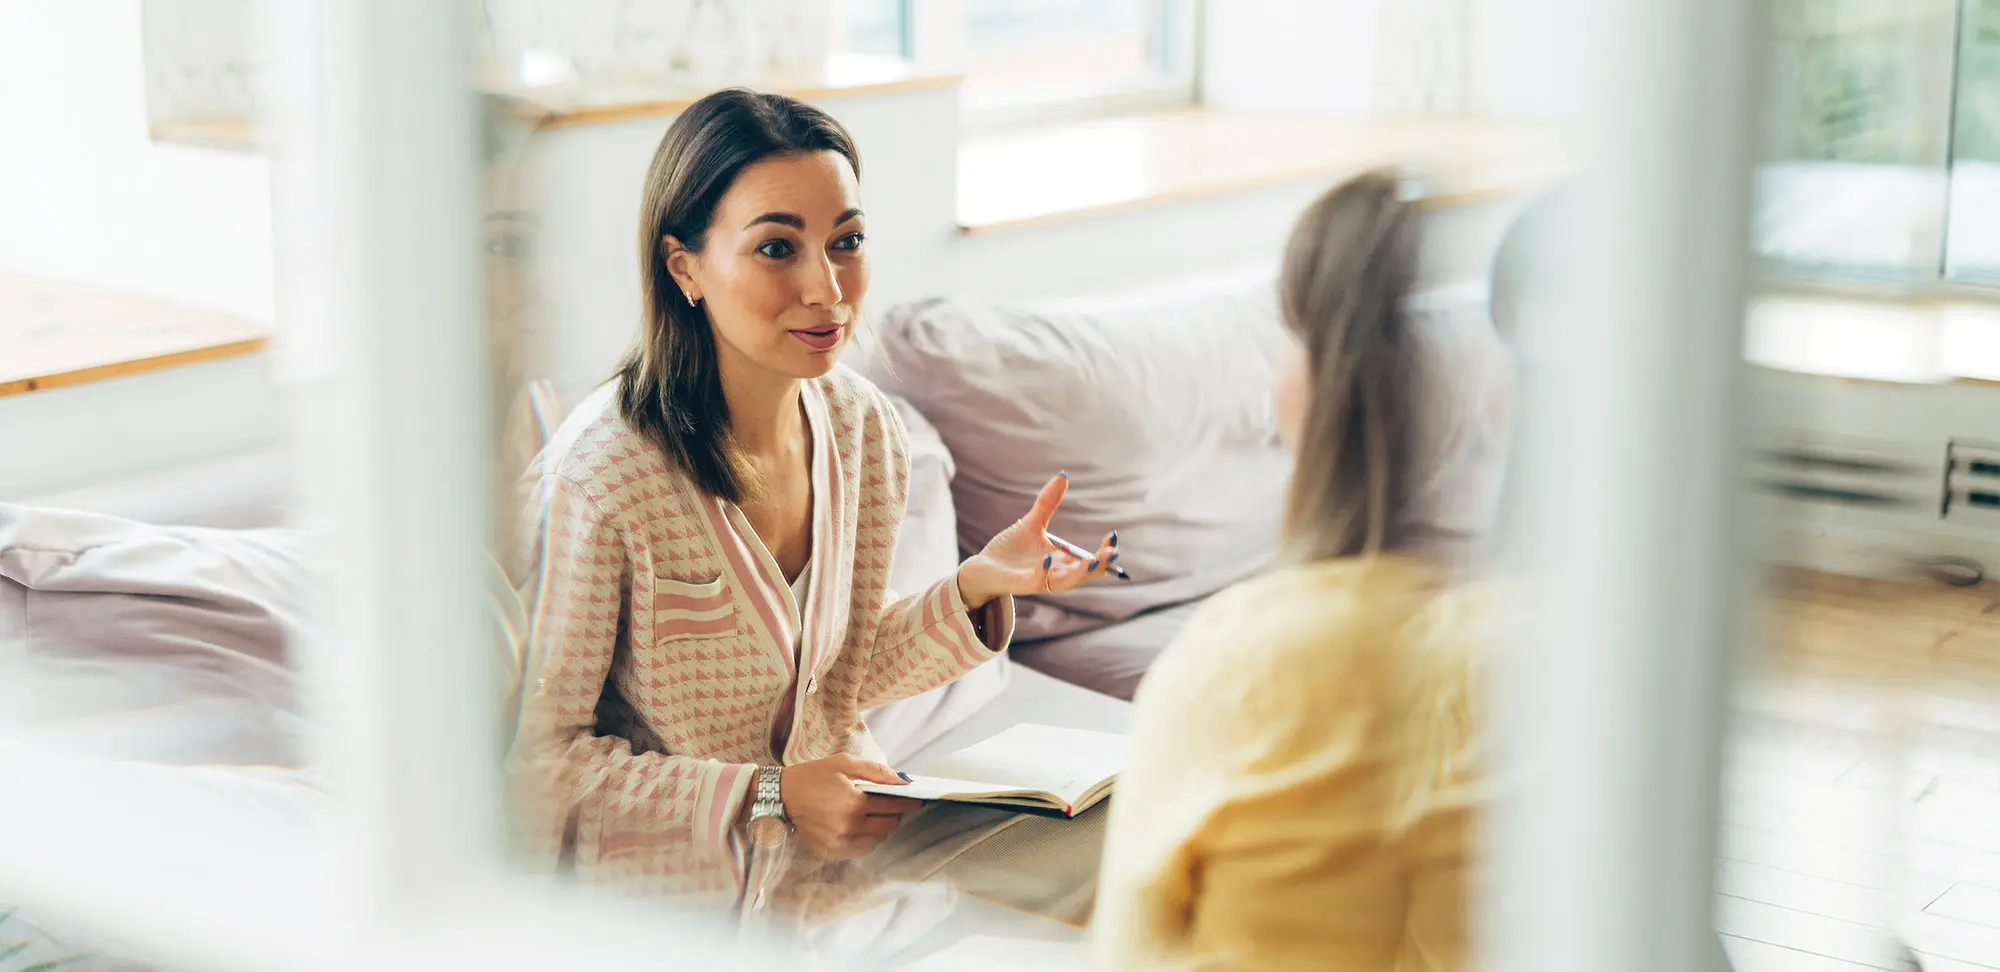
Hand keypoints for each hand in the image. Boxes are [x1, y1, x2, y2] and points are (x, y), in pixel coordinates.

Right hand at [779, 755, 922, 860]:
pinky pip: (862, 849)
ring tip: (874, 814)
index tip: (916, 799)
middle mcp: (849, 827)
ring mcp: (840, 843)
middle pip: (888, 825)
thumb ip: (875, 771)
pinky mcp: (832, 852)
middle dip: (895, 814)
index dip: (907, 802)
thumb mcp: (844, 763)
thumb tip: (903, 780)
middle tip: (893, 804)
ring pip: (877, 840)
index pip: (893, 806)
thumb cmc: (812, 776)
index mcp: (854, 803)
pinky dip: (867, 839)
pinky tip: (861, 826)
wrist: (781, 796)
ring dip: (881, 827)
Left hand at [956, 472, 1118, 609]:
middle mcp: (1055, 573)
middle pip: (1085, 574)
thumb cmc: (1010, 550)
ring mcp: (1039, 580)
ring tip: (1092, 560)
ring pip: (1066, 582)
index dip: (1104, 551)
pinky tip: (1046, 558)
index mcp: (1062, 561)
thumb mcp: (1032, 523)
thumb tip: (1063, 475)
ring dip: (1080, 573)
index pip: (1091, 560)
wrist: (983, 567)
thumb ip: (1048, 503)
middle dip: (1100, 565)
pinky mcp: (1020, 583)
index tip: (1113, 536)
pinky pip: (1035, 581)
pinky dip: (1043, 571)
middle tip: (1113, 553)